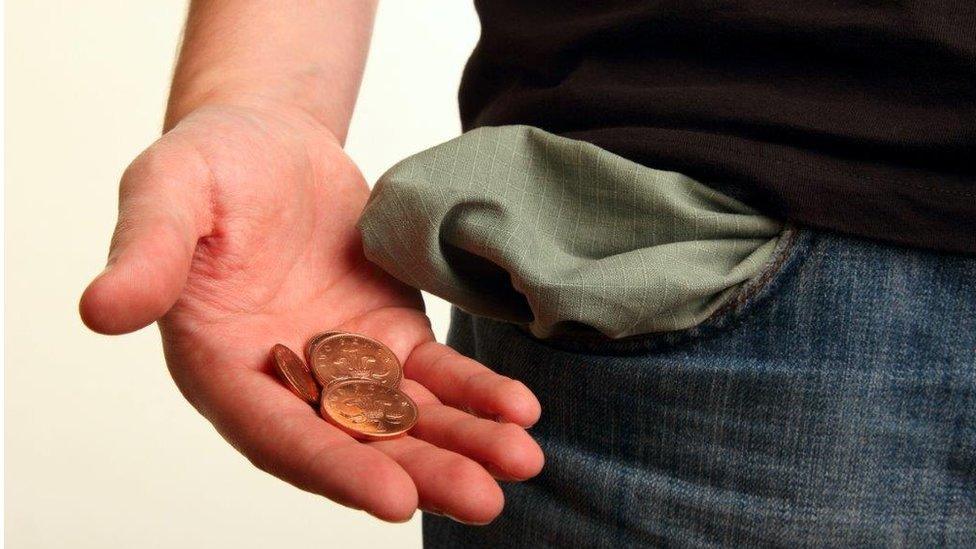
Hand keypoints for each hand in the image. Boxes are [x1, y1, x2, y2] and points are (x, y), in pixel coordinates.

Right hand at [80, 103, 542, 522]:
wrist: (271, 140)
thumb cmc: (211, 163)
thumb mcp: (169, 191)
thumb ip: (148, 251)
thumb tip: (102, 310)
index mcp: (222, 364)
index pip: (278, 433)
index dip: (332, 467)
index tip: (393, 497)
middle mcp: (285, 380)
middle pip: (354, 441)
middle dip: (419, 471)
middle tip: (483, 499)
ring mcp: (342, 363)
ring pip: (405, 417)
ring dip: (462, 443)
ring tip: (521, 463)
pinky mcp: (388, 335)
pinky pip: (434, 373)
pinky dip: (474, 392)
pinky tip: (518, 411)